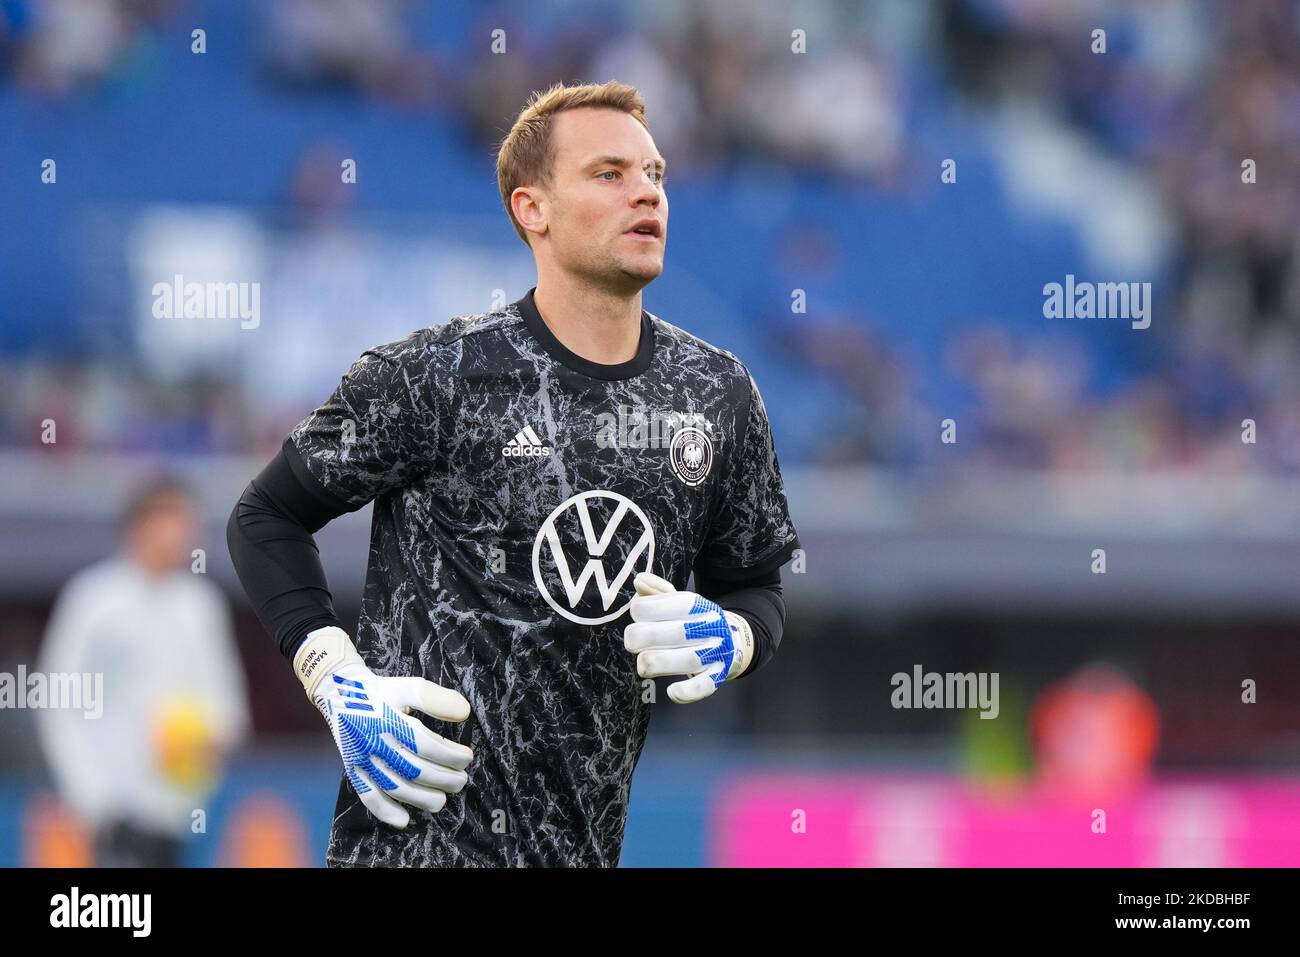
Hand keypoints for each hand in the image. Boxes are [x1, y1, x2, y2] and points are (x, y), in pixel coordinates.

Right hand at [294, 627, 473, 828]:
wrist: (340, 693)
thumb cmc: (381, 691)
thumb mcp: (409, 687)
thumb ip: (435, 699)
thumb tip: (464, 712)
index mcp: (390, 721)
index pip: (427, 746)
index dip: (451, 756)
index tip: (467, 758)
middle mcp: (375, 743)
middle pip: (415, 770)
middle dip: (444, 779)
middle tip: (461, 781)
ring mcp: (362, 759)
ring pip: (395, 787)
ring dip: (423, 799)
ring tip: (442, 800)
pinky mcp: (353, 769)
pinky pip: (368, 796)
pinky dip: (386, 811)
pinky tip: (405, 820)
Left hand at [623, 572, 754, 703]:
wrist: (731, 641)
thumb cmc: (692, 621)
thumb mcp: (677, 601)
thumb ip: (656, 592)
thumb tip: (638, 580)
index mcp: (698, 605)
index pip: (672, 604)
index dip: (645, 609)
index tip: (636, 615)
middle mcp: (710, 627)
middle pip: (678, 632)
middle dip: (646, 637)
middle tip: (631, 642)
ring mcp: (716, 652)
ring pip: (689, 659)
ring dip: (660, 663)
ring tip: (642, 664)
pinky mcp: (717, 675)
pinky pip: (705, 685)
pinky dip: (688, 691)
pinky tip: (671, 692)